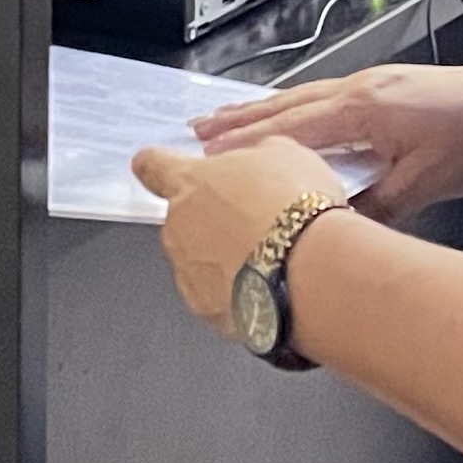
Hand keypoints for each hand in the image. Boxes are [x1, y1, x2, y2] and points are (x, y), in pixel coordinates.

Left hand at [132, 135, 347, 332]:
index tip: (156, 167)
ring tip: (271, 256)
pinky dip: (235, 290)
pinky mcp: (204, 308)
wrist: (311, 268)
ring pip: (198, 259)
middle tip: (256, 221)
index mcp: (189, 182)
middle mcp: (178, 226)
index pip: (152, 166)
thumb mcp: (285, 154)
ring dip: (224, 257)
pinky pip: (215, 294)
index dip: (156, 166)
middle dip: (213, 221)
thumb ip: (255, 154)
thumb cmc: (296, 207)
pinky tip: (268, 282)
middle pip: (184, 219)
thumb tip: (255, 159)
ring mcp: (187, 271)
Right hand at [187, 57, 462, 218]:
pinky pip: (324, 96)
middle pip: (286, 107)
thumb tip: (337, 229)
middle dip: (239, 121)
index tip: (209, 154)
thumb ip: (374, 207)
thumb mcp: (423, 185)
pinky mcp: (386, 88)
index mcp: (364, 109)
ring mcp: (373, 84)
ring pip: (303, 98)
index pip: (290, 129)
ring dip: (263, 111)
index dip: (246, 144)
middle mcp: (362, 89)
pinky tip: (289, 117)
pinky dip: (295, 107)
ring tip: (226, 120)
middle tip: (197, 133)